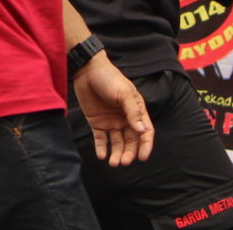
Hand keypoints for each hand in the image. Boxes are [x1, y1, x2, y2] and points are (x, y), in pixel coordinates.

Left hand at [72, 52, 152, 166]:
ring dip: (116, 153)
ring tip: (113, 162)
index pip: (145, 132)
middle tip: (123, 162)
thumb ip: (133, 111)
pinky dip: (101, 148)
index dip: (145, 145)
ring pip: (116, 142)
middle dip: (128, 153)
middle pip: (131, 141)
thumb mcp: (123, 93)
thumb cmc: (109, 78)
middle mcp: (125, 118)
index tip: (142, 157)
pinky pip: (100, 139)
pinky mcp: (97, 123)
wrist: (87, 70)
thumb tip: (142, 131)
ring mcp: (111, 121)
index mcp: (136, 110)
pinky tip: (101, 155)